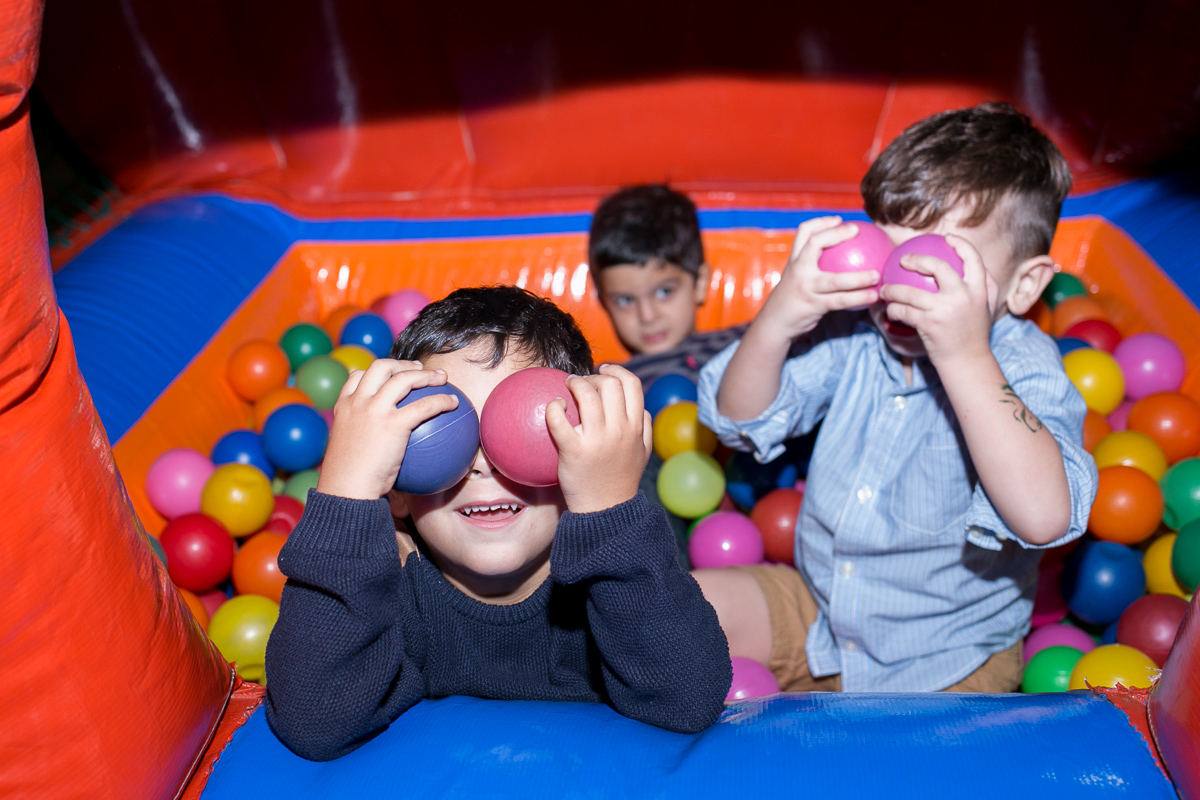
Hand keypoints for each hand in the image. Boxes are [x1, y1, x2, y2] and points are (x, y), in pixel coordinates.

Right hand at [317, 359, 460, 499]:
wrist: (346, 491)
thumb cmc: (348, 482)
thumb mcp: (349, 453)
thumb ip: (363, 441)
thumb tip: (381, 450)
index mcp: (343, 407)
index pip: (357, 376)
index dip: (376, 372)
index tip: (391, 375)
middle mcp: (357, 402)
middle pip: (381, 367)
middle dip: (403, 363)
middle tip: (420, 369)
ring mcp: (374, 410)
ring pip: (404, 378)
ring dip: (426, 374)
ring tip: (442, 378)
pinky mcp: (392, 424)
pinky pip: (424, 405)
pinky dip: (441, 400)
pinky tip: (454, 403)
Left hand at [545, 364, 651, 513]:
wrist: (605, 510)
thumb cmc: (621, 479)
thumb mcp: (642, 453)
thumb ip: (644, 427)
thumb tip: (640, 407)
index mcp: (635, 427)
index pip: (631, 384)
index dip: (616, 370)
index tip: (603, 369)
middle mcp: (619, 430)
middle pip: (609, 383)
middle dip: (593, 376)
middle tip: (581, 383)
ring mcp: (597, 439)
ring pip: (587, 393)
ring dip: (575, 383)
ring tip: (567, 388)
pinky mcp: (574, 450)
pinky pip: (560, 419)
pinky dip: (555, 406)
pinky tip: (555, 406)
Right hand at [756, 216, 880, 341]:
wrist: (775, 322)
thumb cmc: (793, 298)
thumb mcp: (796, 277)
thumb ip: (812, 266)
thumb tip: (844, 256)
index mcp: (794, 260)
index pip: (804, 233)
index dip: (821, 222)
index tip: (839, 220)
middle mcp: (798, 270)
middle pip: (814, 244)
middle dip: (836, 234)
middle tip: (857, 230)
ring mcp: (805, 287)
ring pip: (835, 280)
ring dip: (859, 278)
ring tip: (877, 275)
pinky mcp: (813, 305)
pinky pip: (841, 301)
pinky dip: (859, 298)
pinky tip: (873, 296)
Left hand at [878, 234, 997, 367]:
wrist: (967, 363)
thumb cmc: (974, 335)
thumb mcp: (987, 308)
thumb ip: (986, 286)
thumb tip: (977, 264)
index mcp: (979, 290)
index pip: (973, 259)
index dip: (960, 244)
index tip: (946, 238)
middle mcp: (964, 296)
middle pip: (938, 266)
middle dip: (917, 260)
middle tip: (903, 259)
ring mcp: (946, 309)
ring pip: (911, 291)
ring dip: (893, 289)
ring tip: (884, 289)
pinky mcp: (929, 324)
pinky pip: (903, 310)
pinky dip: (893, 309)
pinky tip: (888, 310)